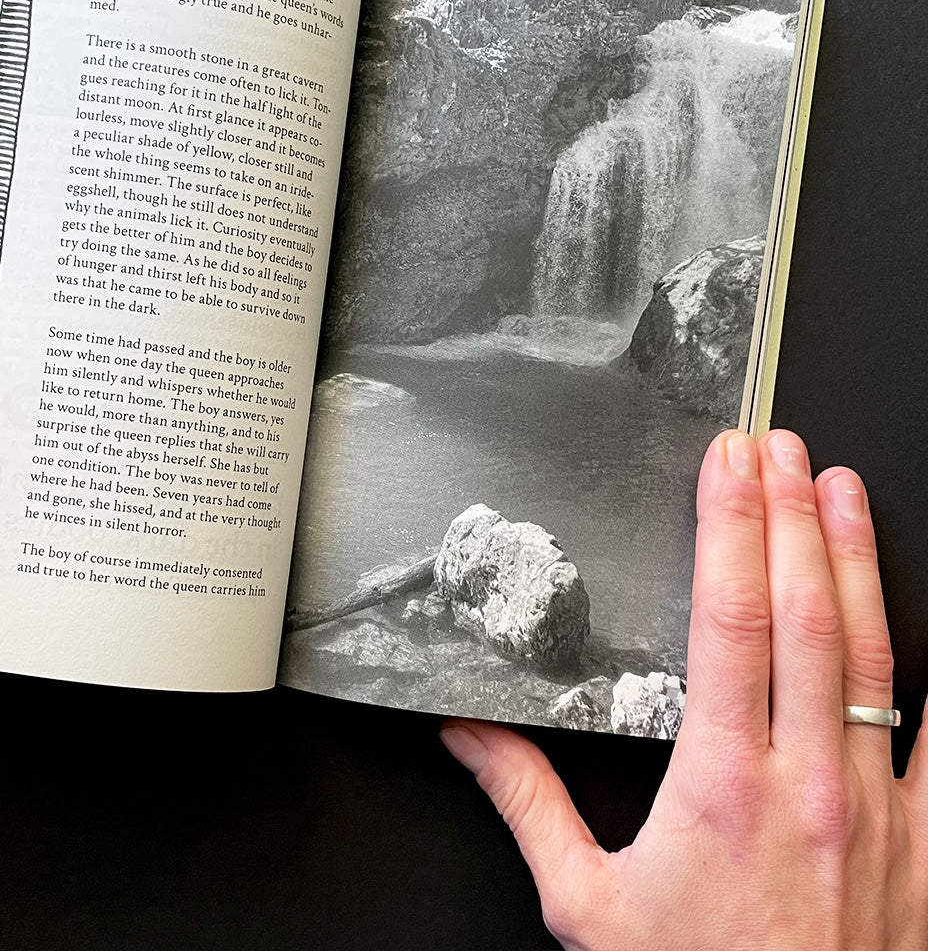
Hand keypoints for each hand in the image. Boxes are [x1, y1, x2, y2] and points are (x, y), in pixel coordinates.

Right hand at [441, 429, 927, 949]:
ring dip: (855, 560)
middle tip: (779, 446)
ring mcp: (877, 806)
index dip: (730, 528)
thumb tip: (469, 737)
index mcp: (722, 785)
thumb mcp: (587, 904)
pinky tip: (918, 612)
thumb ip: (528, 804)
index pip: (730, 620)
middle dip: (790, 514)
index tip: (726, 466)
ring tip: (843, 488)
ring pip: (871, 656)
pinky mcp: (922, 841)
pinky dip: (927, 670)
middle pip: (804, 614)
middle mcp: (807, 781)